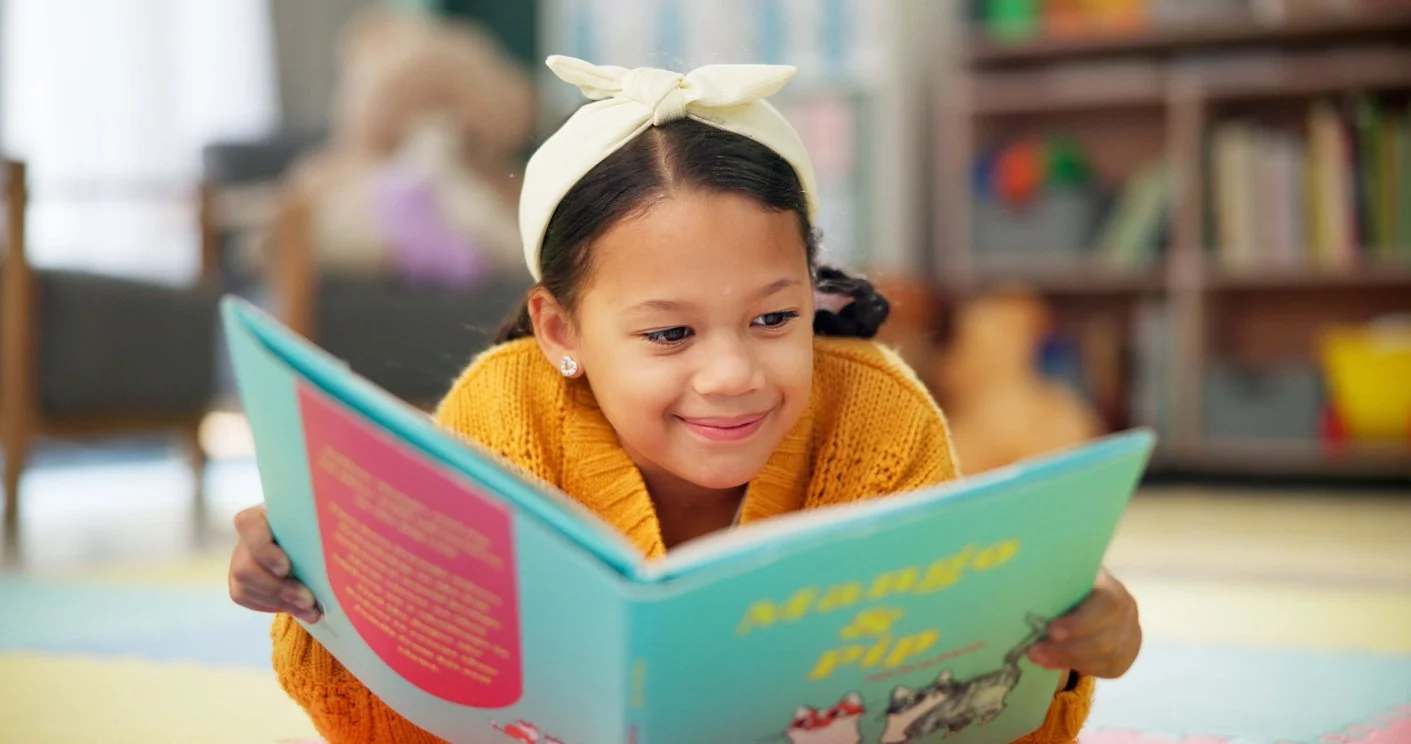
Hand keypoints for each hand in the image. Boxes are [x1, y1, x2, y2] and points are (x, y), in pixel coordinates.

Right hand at [228, 505, 321, 622]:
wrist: (305, 539)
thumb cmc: (313, 525)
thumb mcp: (315, 519)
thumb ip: (320, 524)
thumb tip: (347, 535)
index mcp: (261, 515)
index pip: (248, 525)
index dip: (263, 549)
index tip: (286, 568)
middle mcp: (244, 539)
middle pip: (246, 568)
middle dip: (279, 588)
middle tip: (308, 600)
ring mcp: (239, 562)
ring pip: (246, 589)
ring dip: (281, 603)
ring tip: (311, 610)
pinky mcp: (241, 585)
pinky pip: (251, 601)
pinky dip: (278, 607)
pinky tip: (301, 610)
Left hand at [1029, 567, 1140, 680]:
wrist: (1087, 595)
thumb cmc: (1065, 584)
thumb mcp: (1059, 578)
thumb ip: (1050, 587)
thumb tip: (1022, 597)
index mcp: (1109, 585)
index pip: (1106, 605)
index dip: (1080, 623)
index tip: (1051, 632)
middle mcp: (1127, 607)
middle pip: (1105, 639)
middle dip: (1067, 650)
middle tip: (1034, 652)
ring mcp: (1131, 631)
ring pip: (1107, 657)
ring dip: (1069, 661)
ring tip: (1039, 658)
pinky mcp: (1127, 653)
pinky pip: (1109, 668)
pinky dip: (1081, 668)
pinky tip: (1056, 663)